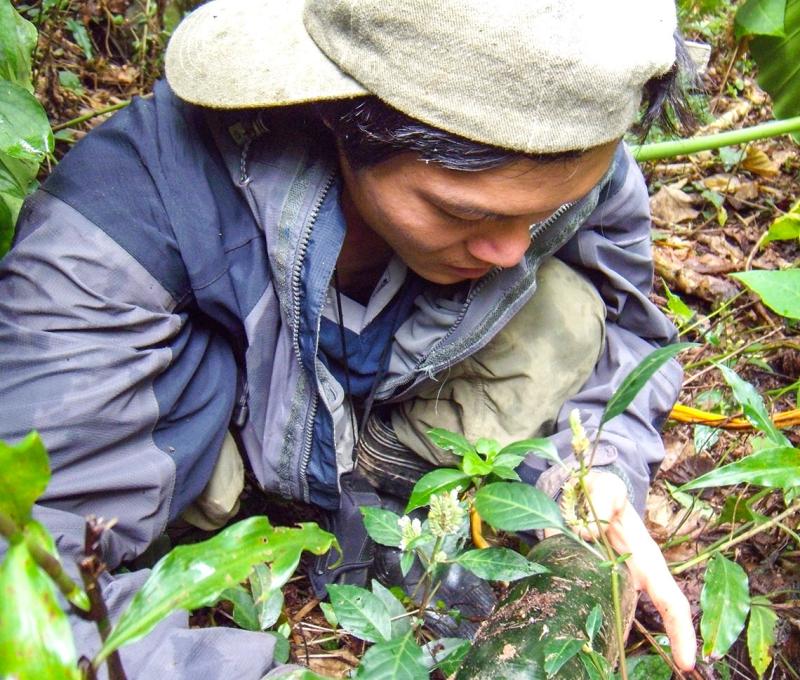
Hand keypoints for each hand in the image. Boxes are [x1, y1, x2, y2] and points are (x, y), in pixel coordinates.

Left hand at [547, 471, 696, 671]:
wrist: (587, 490)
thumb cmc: (603, 491)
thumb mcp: (605, 488)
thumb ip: (601, 502)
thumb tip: (587, 532)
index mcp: (647, 558)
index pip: (671, 599)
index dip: (681, 630)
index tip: (687, 662)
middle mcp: (637, 573)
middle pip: (660, 615)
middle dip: (672, 645)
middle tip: (673, 672)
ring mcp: (619, 578)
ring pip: (628, 614)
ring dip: (628, 639)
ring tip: (615, 665)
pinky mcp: (599, 577)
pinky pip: (603, 604)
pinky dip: (601, 624)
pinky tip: (589, 645)